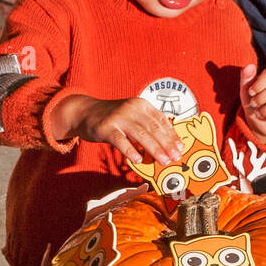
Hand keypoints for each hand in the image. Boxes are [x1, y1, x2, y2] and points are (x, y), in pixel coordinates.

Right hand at [49, 94, 184, 167]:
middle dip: (167, 144)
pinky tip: (139, 160)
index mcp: (141, 105)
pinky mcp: (106, 127)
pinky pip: (120, 140)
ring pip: (141, 134)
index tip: (180, 148)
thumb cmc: (114, 118)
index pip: (161, 120)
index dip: (172, 135)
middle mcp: (132, 108)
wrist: (85, 112)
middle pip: (154, 128)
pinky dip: (130, 150)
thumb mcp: (132, 116)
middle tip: (175, 158)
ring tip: (164, 161)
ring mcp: (118, 117)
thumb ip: (148, 126)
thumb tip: (167, 144)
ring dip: (154, 149)